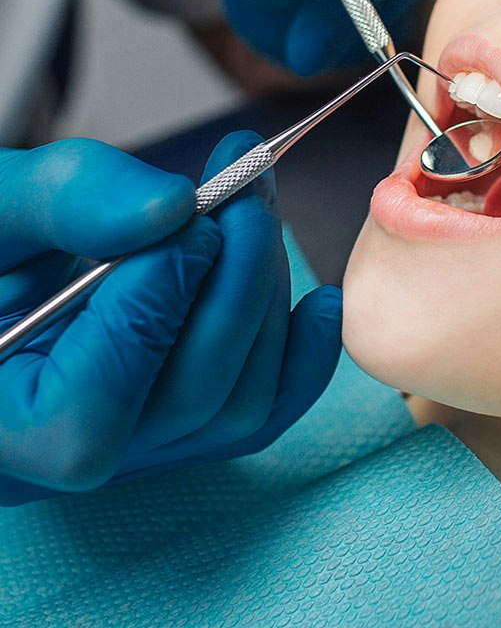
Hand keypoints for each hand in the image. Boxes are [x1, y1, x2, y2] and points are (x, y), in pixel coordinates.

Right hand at [0, 134, 341, 504]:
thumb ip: (67, 202)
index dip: (156, 304)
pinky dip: (301, 356)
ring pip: (239, 404)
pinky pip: (261, 412)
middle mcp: (65, 459)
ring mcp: (136, 447)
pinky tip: (319, 301)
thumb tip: (172, 208)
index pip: (91, 411)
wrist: (5, 261)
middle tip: (248, 191)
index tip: (190, 213)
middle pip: (190, 401)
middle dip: (237, 282)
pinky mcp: (183, 422)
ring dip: (265, 296)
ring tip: (255, 207)